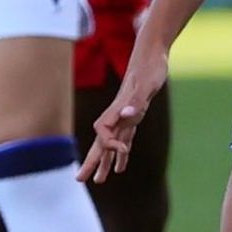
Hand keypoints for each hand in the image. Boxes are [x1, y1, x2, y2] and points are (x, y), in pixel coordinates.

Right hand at [80, 42, 168, 182]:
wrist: (151, 51)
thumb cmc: (150, 66)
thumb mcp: (147, 83)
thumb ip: (136, 100)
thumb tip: (126, 114)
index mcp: (118, 109)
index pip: (104, 133)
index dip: (109, 145)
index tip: (122, 150)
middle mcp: (118, 114)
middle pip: (101, 142)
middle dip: (91, 161)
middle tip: (79, 180)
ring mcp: (125, 114)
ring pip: (111, 143)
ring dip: (105, 161)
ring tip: (99, 180)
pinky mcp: (135, 113)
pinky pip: (125, 137)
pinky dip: (122, 152)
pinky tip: (121, 164)